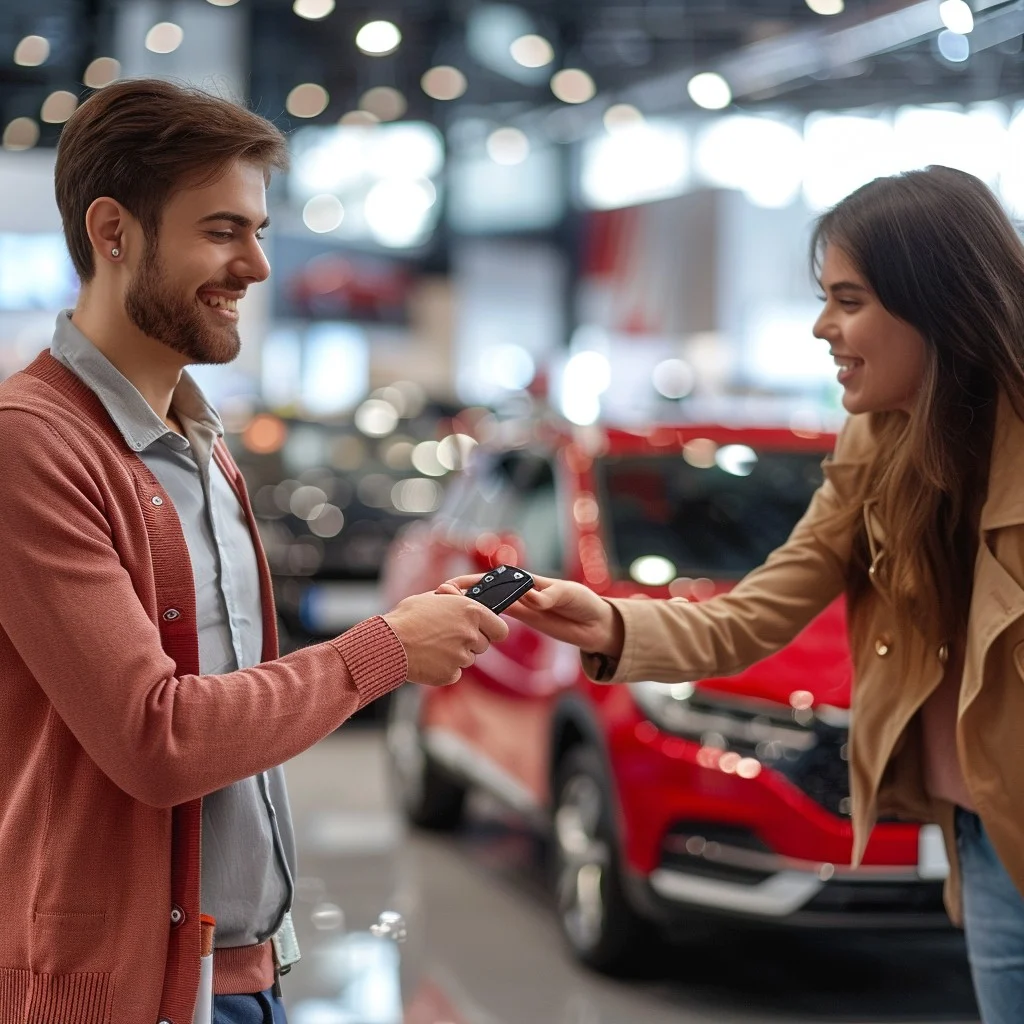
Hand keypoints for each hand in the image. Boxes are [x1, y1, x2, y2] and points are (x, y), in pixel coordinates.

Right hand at [383, 592, 508, 685]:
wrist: (389, 642)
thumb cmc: (408, 617)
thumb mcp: (434, 599)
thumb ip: (456, 602)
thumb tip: (465, 600)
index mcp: (471, 611)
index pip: (501, 629)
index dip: (492, 630)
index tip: (484, 631)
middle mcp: (470, 634)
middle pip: (483, 645)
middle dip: (470, 642)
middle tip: (448, 637)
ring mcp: (462, 656)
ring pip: (468, 659)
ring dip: (455, 655)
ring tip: (432, 646)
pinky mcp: (450, 674)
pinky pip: (454, 672)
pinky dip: (444, 668)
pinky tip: (428, 659)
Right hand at [436, 573, 622, 657]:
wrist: (597, 623)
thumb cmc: (585, 603)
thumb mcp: (570, 596)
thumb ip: (551, 596)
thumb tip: (532, 598)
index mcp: (527, 580)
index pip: (492, 579)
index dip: (469, 582)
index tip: (450, 587)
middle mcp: (519, 591)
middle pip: (482, 592)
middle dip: (459, 595)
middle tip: (437, 601)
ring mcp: (520, 606)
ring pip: (485, 606)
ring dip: (466, 610)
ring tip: (444, 616)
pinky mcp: (524, 619)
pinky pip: (497, 620)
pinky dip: (481, 622)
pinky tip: (465, 630)